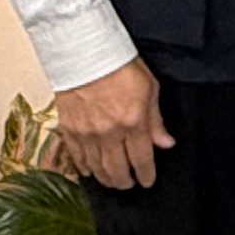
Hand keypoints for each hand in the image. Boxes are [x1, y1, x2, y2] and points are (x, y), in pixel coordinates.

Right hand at [56, 57, 172, 190]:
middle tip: (129, 184)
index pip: (141, 160)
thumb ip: (156, 120)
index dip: (145, 175)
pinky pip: (76, 156)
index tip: (147, 180)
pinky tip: (89, 171)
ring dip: (105, 178)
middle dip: (125, 181)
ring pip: (97, 167)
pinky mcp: (69, 128)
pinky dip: (83, 167)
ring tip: (112, 180)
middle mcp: (109, 132)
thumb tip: (165, 142)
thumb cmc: (117, 63)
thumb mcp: (150, 88)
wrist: (84, 50)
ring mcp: (87, 132)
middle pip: (118, 169)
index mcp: (133, 122)